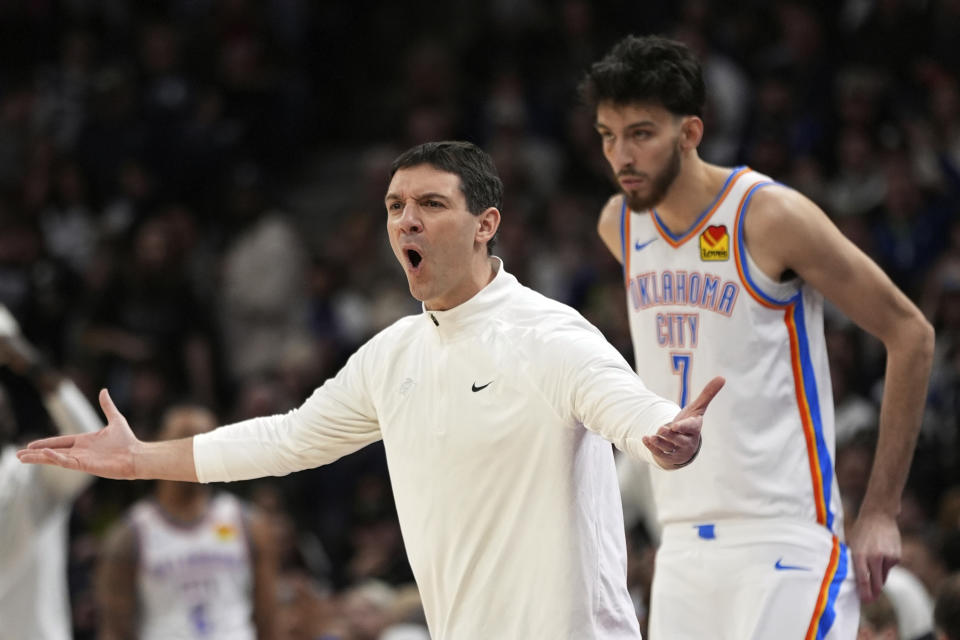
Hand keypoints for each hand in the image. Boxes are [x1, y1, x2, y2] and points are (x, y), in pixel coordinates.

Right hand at [17, 389, 141, 478]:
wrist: (137, 455)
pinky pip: (66, 462)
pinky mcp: (85, 465)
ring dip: (39, 458)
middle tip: (18, 455)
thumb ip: (107, 405)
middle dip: (35, 453)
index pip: (60, 441)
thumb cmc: (128, 440)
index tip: (30, 445)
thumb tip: (103, 390)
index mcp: (84, 441)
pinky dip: (56, 458)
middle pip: (52, 452)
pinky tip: (45, 454)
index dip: (45, 443)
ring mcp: (81, 459)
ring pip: (55, 458)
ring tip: (22, 458)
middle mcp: (80, 451)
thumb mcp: (115, 419)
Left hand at [643, 376, 724, 467]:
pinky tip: (645, 438)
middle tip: (661, 429)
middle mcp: (687, 441)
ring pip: (668, 447)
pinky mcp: (669, 457)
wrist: (686, 445)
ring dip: (659, 442)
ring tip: (651, 436)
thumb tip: (722, 377)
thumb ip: (707, 394)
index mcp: (694, 428)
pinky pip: (660, 454)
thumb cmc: (691, 423)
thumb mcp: (698, 409)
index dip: (683, 427)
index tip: (675, 426)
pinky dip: (652, 447)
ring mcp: (678, 450)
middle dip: (670, 435)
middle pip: (678, 439)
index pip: (690, 427)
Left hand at [847, 509, 900, 601]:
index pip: (862, 579)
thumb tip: (853, 579)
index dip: (864, 593)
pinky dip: (885, 565)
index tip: (865, 601)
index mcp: (859, 554)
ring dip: (879, 577)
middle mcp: (874, 557)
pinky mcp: (897, 556)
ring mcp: (887, 557)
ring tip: (873, 564)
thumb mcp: (852, 544)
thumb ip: (853, 560)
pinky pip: (889, 567)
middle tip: (870, 600)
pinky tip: (882, 553)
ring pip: (884, 576)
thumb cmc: (861, 531)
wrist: (878, 515)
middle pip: (876, 583)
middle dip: (874, 593)